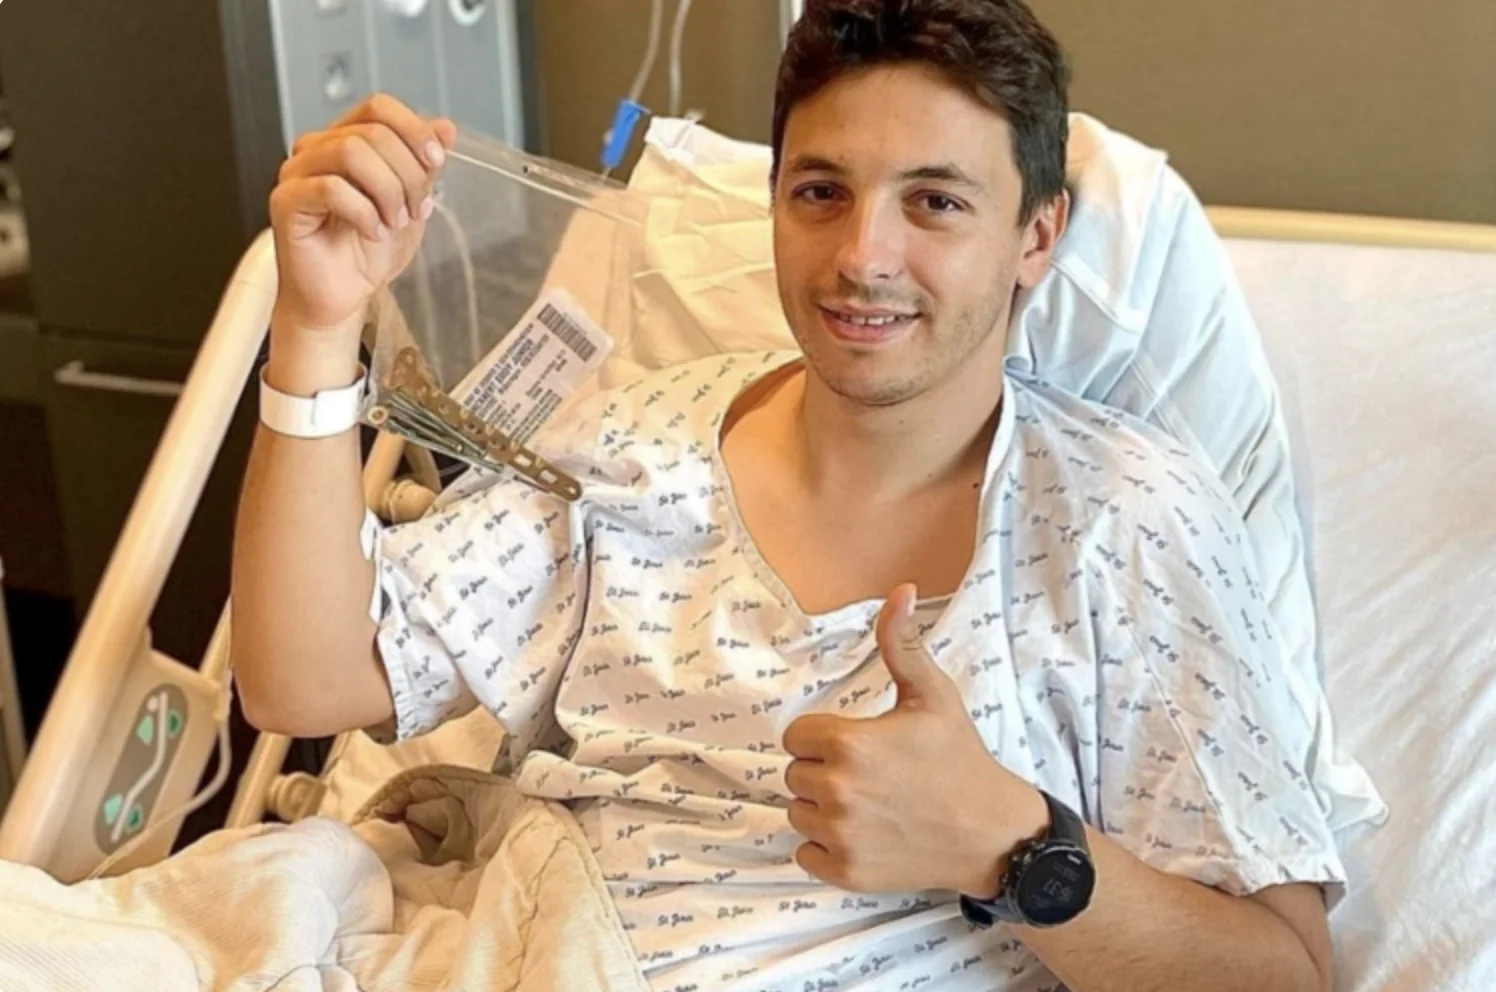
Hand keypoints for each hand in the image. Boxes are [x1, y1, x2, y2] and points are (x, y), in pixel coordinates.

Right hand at [269, 93, 456, 330]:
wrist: (341, 296)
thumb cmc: (365, 253)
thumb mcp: (410, 203)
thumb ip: (423, 165)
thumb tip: (444, 128)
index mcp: (344, 141)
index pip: (378, 108)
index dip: (413, 129)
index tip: (436, 161)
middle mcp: (316, 150)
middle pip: (372, 132)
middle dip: (408, 173)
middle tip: (417, 209)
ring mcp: (297, 174)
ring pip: (351, 153)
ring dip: (387, 190)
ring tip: (395, 222)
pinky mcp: (286, 202)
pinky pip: (330, 189)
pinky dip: (364, 212)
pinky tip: (372, 232)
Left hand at [783, 584, 1048, 896]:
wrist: (992, 832)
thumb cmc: (959, 759)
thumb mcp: (933, 695)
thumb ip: (901, 644)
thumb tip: (898, 591)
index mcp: (848, 744)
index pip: (797, 736)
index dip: (824, 738)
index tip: (858, 744)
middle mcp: (837, 791)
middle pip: (796, 774)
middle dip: (824, 771)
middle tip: (870, 774)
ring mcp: (840, 835)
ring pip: (798, 812)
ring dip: (822, 809)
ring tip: (869, 803)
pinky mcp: (846, 871)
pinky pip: (805, 852)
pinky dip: (825, 846)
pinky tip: (864, 832)